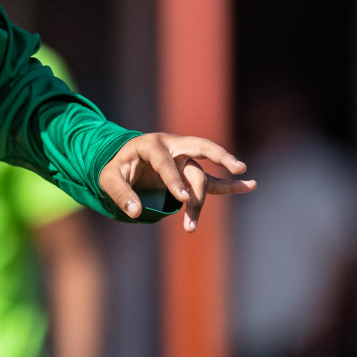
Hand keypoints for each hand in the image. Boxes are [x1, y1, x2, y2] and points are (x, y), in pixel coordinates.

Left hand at [98, 133, 255, 230]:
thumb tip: (135, 212)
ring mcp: (184, 158)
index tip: (182, 199)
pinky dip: (228, 185)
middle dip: (218, 158)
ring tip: (212, 211)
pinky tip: (249, 186)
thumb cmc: (114, 168)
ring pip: (202, 175)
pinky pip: (211, 180)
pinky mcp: (189, 172)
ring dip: (205, 196)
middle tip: (234, 169)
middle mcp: (172, 147)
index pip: (165, 161)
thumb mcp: (108, 178)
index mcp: (150, 144)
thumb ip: (121, 193)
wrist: (120, 161)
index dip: (174, 179)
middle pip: (199, 149)